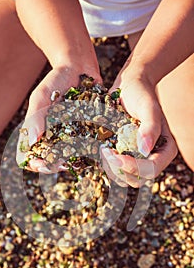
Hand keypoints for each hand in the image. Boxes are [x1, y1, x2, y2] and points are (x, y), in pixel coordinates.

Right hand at [16, 65, 101, 172]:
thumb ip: (35, 118)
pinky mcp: (89, 135)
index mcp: (38, 133)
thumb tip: (32, 143)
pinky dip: (90, 155)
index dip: (33, 163)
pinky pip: (88, 150)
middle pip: (49, 162)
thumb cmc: (56, 80)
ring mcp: (71, 139)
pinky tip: (93, 153)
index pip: (29, 155)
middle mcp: (53, 139)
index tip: (40, 163)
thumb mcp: (42, 96)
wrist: (80, 68)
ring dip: (71, 164)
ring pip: (68, 160)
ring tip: (74, 161)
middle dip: (53, 166)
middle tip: (60, 165)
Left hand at [100, 69, 177, 187]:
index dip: (133, 168)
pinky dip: (107, 165)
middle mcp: (153, 157)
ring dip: (111, 169)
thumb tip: (145, 149)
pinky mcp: (125, 157)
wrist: (129, 87)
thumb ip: (150, 127)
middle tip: (106, 152)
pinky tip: (102, 150)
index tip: (115, 156)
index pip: (151, 170)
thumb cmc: (141, 94)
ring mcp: (138, 159)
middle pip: (137, 179)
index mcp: (165, 149)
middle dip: (119, 170)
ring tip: (104, 150)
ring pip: (124, 179)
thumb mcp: (148, 107)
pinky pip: (115, 171)